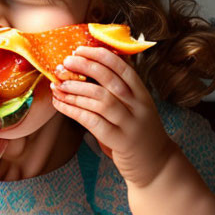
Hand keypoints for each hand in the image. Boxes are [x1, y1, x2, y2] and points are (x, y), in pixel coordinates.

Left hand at [51, 46, 175, 187]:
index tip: (80, 50)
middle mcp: (139, 107)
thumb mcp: (137, 107)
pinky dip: (73, 110)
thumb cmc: (140, 132)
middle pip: (110, 81)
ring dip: (76, 90)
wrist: (157, 165)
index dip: (100, 56)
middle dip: (85, 68)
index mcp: (142, 94)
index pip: (122, 68)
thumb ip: (122, 90)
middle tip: (65, 63)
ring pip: (101, 100)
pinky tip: (59, 104)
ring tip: (58, 84)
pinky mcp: (120, 141)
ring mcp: (130, 124)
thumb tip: (96, 64)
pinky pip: (93, 122)